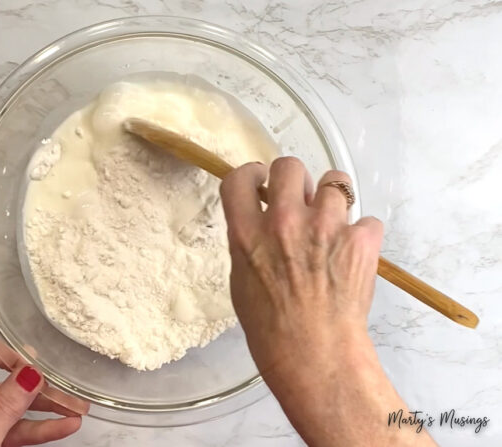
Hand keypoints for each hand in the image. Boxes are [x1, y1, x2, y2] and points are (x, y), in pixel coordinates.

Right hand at [220, 157, 435, 445]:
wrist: (315, 354)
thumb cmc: (271, 328)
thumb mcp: (241, 280)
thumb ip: (249, 243)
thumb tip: (261, 222)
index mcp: (248, 234)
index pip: (239, 179)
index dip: (250, 174)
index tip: (258, 181)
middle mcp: (284, 221)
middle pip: (289, 165)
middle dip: (294, 179)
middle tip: (299, 199)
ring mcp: (325, 227)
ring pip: (335, 180)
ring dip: (332, 200)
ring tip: (332, 225)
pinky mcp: (360, 239)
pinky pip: (366, 219)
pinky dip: (361, 233)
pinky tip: (353, 254)